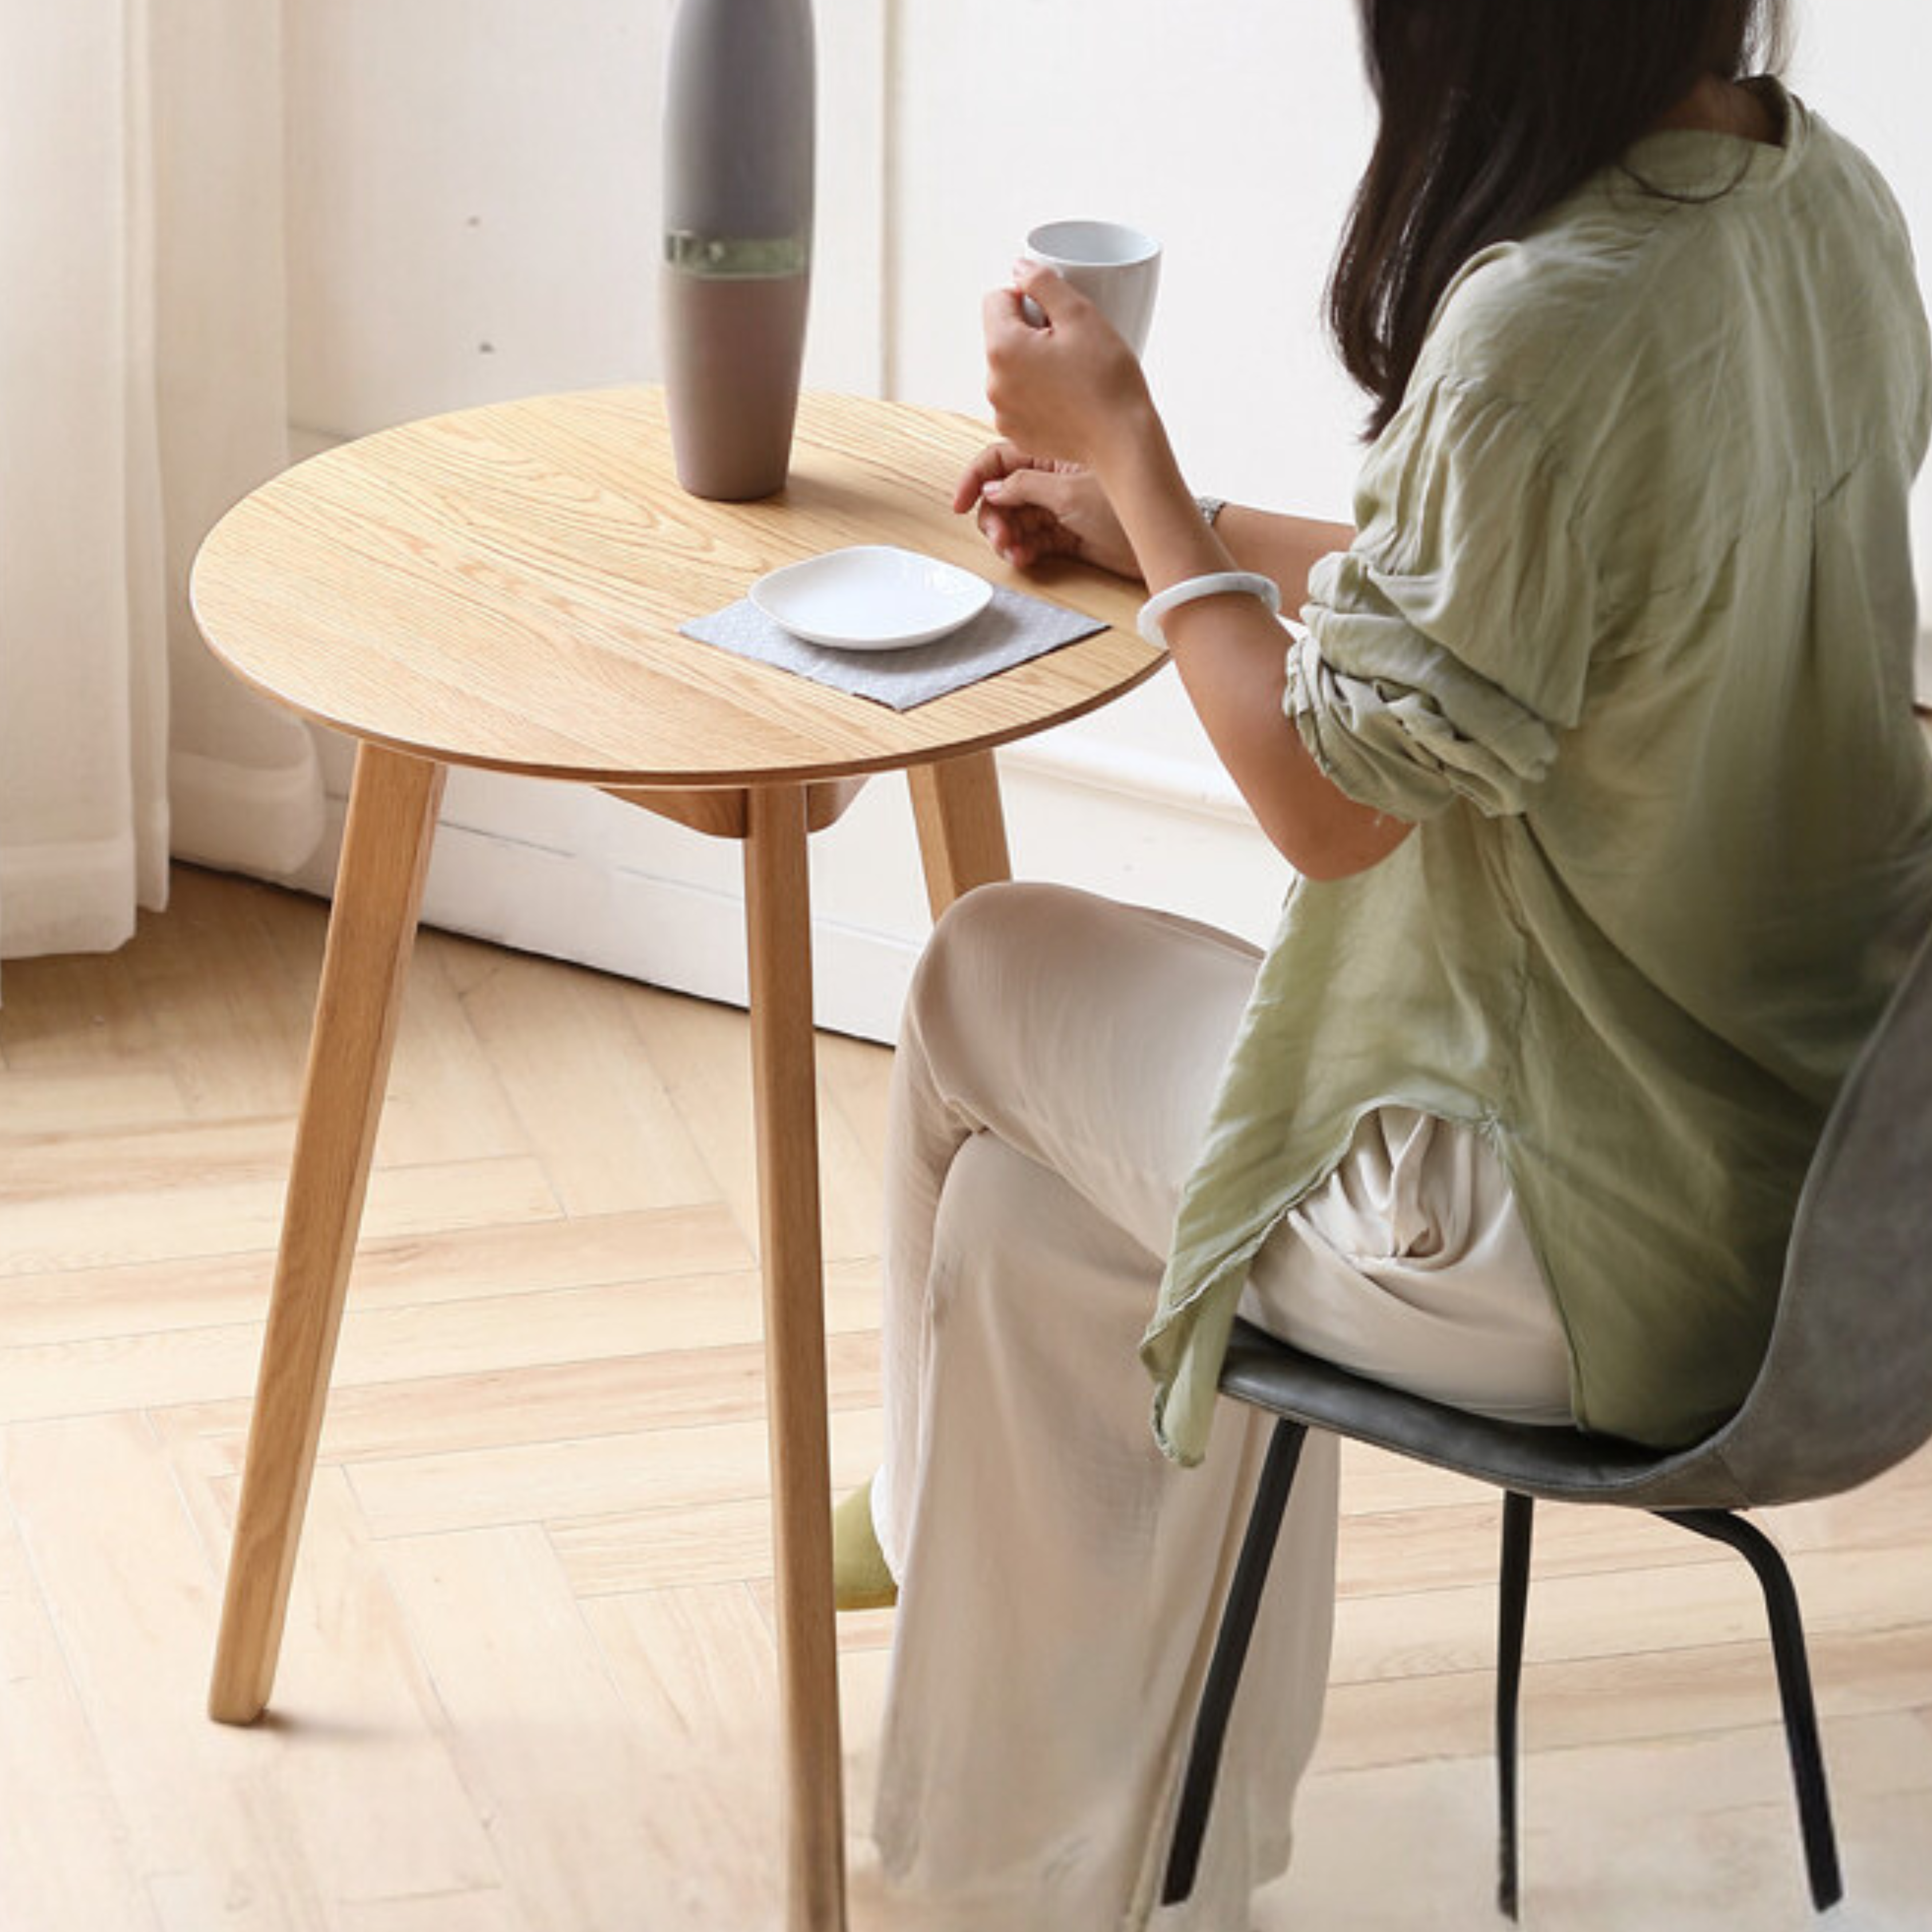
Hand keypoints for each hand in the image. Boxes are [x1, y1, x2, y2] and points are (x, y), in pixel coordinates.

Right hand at [951, 443, 1141, 579]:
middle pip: (1002, 494)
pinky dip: (1023, 550)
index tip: (959, 503)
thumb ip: (1025, 487)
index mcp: (1052, 454)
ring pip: (1014, 521)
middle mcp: (1051, 478)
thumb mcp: (1069, 492)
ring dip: (1006, 537)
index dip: (975, 479)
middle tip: (999, 537)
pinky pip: (1030, 541)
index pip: (1000, 460)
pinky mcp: (1063, 534)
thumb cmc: (1125, 506)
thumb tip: (992, 489)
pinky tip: (1024, 558)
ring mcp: (1056, 507)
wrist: (1158, 541)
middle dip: (993, 516)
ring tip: (1014, 551)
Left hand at [980, 262, 1157, 476]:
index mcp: (1002, 347)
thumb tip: (1019, 268)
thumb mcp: (1080, 315)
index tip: (1057, 314)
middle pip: (1002, 335)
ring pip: (1011, 368)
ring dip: (1032, 362)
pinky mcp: (1016, 433)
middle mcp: (993, 382)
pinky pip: (1018, 398)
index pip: (996, 299)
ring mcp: (1002, 412)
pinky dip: (1036, 392)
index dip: (1027, 297)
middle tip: (1070, 345)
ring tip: (1070, 374)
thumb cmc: (1106, 379)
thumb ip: (1043, 283)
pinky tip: (1066, 398)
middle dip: (1030, 331)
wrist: (1122, 440)